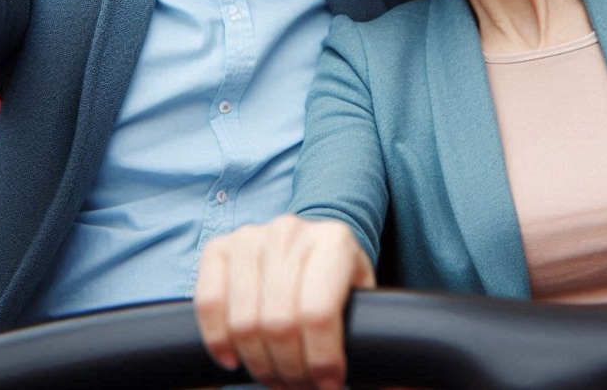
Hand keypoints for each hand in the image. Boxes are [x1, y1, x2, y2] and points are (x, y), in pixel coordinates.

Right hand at [195, 214, 375, 389]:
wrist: (308, 242)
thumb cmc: (336, 280)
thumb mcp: (361, 298)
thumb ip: (376, 337)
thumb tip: (397, 389)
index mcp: (334, 240)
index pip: (319, 313)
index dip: (320, 361)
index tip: (328, 384)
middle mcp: (290, 231)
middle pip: (280, 324)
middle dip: (290, 371)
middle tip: (299, 385)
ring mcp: (252, 236)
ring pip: (245, 321)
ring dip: (259, 364)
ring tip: (275, 375)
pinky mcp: (220, 247)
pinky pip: (209, 304)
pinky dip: (219, 341)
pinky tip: (235, 358)